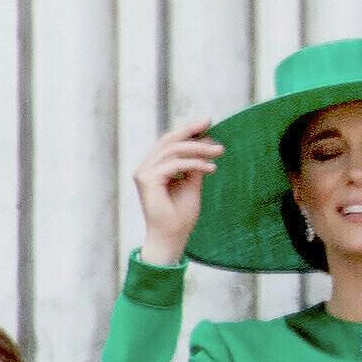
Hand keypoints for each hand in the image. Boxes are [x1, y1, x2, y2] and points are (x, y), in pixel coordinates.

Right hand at [130, 123, 226, 267]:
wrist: (172, 238)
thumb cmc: (180, 216)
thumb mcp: (192, 184)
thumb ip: (195, 165)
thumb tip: (205, 145)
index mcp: (153, 167)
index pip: (169, 142)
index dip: (187, 131)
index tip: (207, 123)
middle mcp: (145, 167)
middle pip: (169, 141)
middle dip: (191, 132)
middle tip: (211, 126)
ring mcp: (143, 173)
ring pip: (173, 150)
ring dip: (198, 149)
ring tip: (218, 152)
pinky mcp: (147, 180)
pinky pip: (175, 164)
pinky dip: (195, 164)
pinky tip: (211, 168)